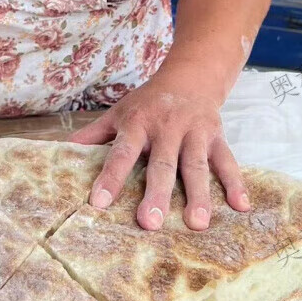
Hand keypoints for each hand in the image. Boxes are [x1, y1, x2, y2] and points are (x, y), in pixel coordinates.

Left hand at [69, 74, 249, 230]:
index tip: (99, 203)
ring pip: (196, 166)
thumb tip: (61, 152)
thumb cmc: (148, 102)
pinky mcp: (217, 137)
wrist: (190, 76)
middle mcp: (166, 128)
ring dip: (198, 195)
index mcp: (138, 124)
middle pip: (162, 164)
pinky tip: (241, 206)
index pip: (121, 153)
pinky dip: (236, 182)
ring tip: (197, 224)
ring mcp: (194, 132)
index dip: (110, 177)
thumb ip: (94, 134)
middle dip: (157, 194)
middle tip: (150, 223)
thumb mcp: (119, 112)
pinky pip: (227, 161)